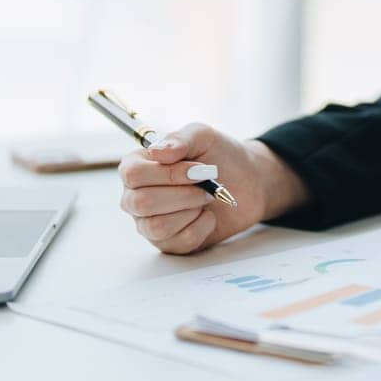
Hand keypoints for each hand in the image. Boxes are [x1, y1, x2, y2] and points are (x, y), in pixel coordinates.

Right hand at [116, 122, 309, 254]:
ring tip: (207, 197)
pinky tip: (208, 215)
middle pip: (142, 203)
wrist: (247, 182)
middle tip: (207, 185)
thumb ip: (180, 139)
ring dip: (192, 210)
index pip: (133, 174)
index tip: (198, 170)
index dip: (167, 174)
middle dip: (183, 195)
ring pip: (158, 226)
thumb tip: (157, 152)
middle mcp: (135, 196)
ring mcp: (149, 223)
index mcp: (137, 166)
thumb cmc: (219, 155)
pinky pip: (181, 241)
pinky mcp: (169, 243)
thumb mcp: (203, 136)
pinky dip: (203, 226)